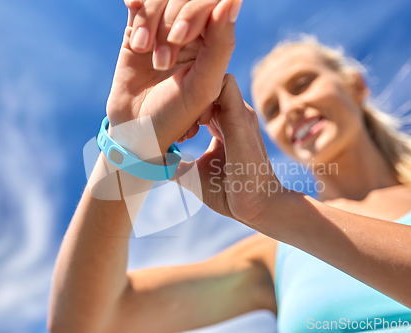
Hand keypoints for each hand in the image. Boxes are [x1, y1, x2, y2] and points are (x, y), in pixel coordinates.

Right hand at [106, 0, 242, 155]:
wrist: (134, 129)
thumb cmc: (174, 114)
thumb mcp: (203, 84)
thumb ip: (222, 43)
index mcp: (213, 42)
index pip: (211, 3)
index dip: (193, 11)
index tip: (179, 37)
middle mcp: (191, 32)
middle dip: (169, 23)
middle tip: (161, 60)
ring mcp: (164, 30)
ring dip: (149, 23)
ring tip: (143, 51)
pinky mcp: (137, 29)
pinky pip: (140, 3)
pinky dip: (137, 2)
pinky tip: (133, 13)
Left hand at [178, 74, 286, 225]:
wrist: (255, 207)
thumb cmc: (228, 192)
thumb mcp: (194, 174)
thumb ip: (177, 164)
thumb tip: (154, 163)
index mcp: (224, 122)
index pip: (201, 95)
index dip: (181, 100)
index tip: (163, 119)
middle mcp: (233, 112)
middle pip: (204, 81)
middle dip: (181, 89)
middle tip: (163, 114)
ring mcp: (239, 112)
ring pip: (212, 77)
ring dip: (190, 88)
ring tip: (173, 115)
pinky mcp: (241, 117)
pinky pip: (223, 84)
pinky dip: (201, 90)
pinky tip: (182, 114)